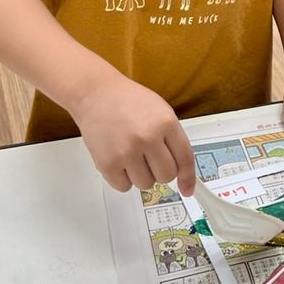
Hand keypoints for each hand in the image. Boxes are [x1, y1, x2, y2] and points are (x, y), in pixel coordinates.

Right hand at [74, 74, 195, 193]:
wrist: (96, 94)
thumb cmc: (128, 101)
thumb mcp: (161, 111)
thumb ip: (173, 138)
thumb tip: (181, 168)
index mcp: (166, 123)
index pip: (185, 159)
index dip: (188, 177)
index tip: (188, 189)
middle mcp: (148, 138)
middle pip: (166, 176)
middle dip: (161, 172)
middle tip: (152, 160)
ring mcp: (127, 152)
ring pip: (146, 184)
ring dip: (142, 175)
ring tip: (133, 155)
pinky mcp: (107, 163)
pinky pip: (124, 186)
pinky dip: (123, 178)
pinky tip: (120, 160)